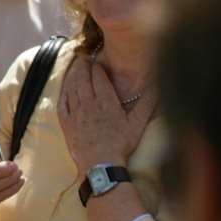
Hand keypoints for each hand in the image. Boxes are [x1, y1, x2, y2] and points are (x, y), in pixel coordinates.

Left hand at [58, 54, 154, 172]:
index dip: (98, 67)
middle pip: (83, 78)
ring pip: (72, 88)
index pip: (99, 77)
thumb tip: (158, 86)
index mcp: (106, 101)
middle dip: (83, 66)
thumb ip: (148, 103)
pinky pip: (62, 102)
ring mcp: (76, 113)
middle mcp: (89, 103)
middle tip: (83, 57)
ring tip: (74, 66)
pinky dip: (63, 91)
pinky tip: (64, 86)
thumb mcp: (138, 123)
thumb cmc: (121, 144)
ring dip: (72, 75)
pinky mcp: (66, 123)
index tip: (98, 60)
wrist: (100, 164)